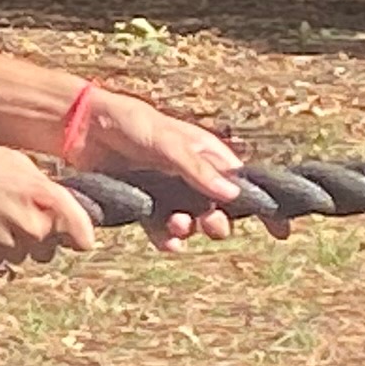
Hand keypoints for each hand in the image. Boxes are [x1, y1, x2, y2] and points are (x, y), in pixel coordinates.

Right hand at [0, 127, 99, 266]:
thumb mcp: (18, 163)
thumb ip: (46, 190)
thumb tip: (61, 211)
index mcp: (44, 197)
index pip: (81, 235)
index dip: (80, 237)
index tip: (79, 241)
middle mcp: (30, 225)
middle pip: (49, 249)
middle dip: (39, 236)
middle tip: (17, 214)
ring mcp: (6, 244)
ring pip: (22, 255)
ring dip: (14, 242)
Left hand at [70, 85, 261, 240]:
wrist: (83, 128)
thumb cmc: (132, 124)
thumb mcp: (168, 142)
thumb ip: (197, 170)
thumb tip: (232, 195)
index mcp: (207, 153)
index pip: (242, 183)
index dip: (262, 206)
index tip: (280, 230)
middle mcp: (191, 175)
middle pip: (218, 209)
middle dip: (218, 222)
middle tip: (211, 227)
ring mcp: (167, 191)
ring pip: (190, 221)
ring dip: (188, 229)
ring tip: (175, 226)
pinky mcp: (144, 204)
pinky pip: (162, 229)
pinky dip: (166, 238)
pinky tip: (166, 242)